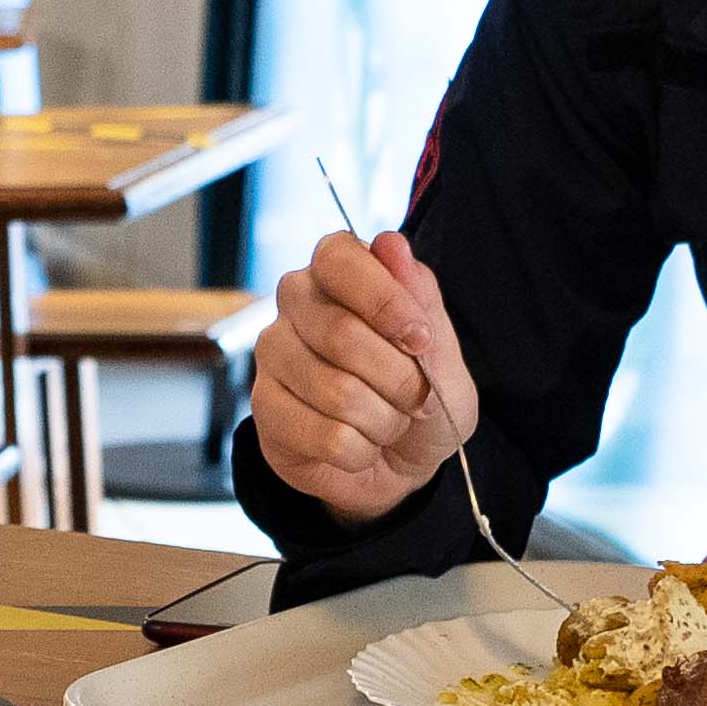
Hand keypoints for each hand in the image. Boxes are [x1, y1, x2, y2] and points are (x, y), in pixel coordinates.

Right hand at [250, 230, 481, 526]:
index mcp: (338, 272)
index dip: (384, 300)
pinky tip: (359, 446)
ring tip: (387, 422)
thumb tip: (390, 244)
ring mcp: (273, 354)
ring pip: (335, 391)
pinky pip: (325, 436)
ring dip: (384, 420)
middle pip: (340, 333)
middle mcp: (296, 303)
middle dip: (399, 378)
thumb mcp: (442, 352)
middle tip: (418, 397)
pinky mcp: (264, 407)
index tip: (420, 338)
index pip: (338, 258)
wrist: (399, 462)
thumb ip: (421, 300)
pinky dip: (361, 451)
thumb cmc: (418, 395)